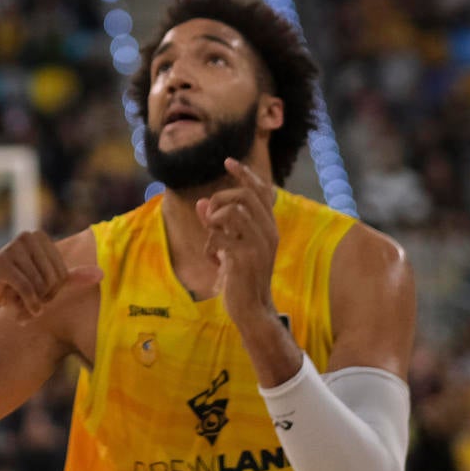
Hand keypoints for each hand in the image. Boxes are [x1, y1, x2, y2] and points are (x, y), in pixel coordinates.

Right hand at [0, 231, 102, 318]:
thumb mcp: (45, 282)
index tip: (39, 297)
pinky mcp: (0, 262)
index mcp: (40, 238)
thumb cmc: (15, 287)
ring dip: (32, 304)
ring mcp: (12, 247)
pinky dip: (27, 305)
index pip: (61, 273)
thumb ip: (72, 277)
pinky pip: (26, 288)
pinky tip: (20, 314)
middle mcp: (27, 237)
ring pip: (39, 284)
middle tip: (30, 305)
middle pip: (52, 278)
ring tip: (20, 307)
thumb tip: (101, 274)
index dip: (53, 292)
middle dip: (44, 298)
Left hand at [197, 158, 280, 317]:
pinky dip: (209, 247)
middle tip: (210, 219)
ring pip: (231, 211)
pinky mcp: (246, 257)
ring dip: (213, 223)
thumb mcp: (229, 246)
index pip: (261, 191)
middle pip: (243, 195)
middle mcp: (269, 232)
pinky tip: (215, 261)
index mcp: (268, 227)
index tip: (229, 161)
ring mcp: (259, 244)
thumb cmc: (240, 277)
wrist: (251, 309)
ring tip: (213, 241)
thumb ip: (217, 225)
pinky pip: (218, 236)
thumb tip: (200, 203)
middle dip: (219, 200)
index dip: (245, 174)